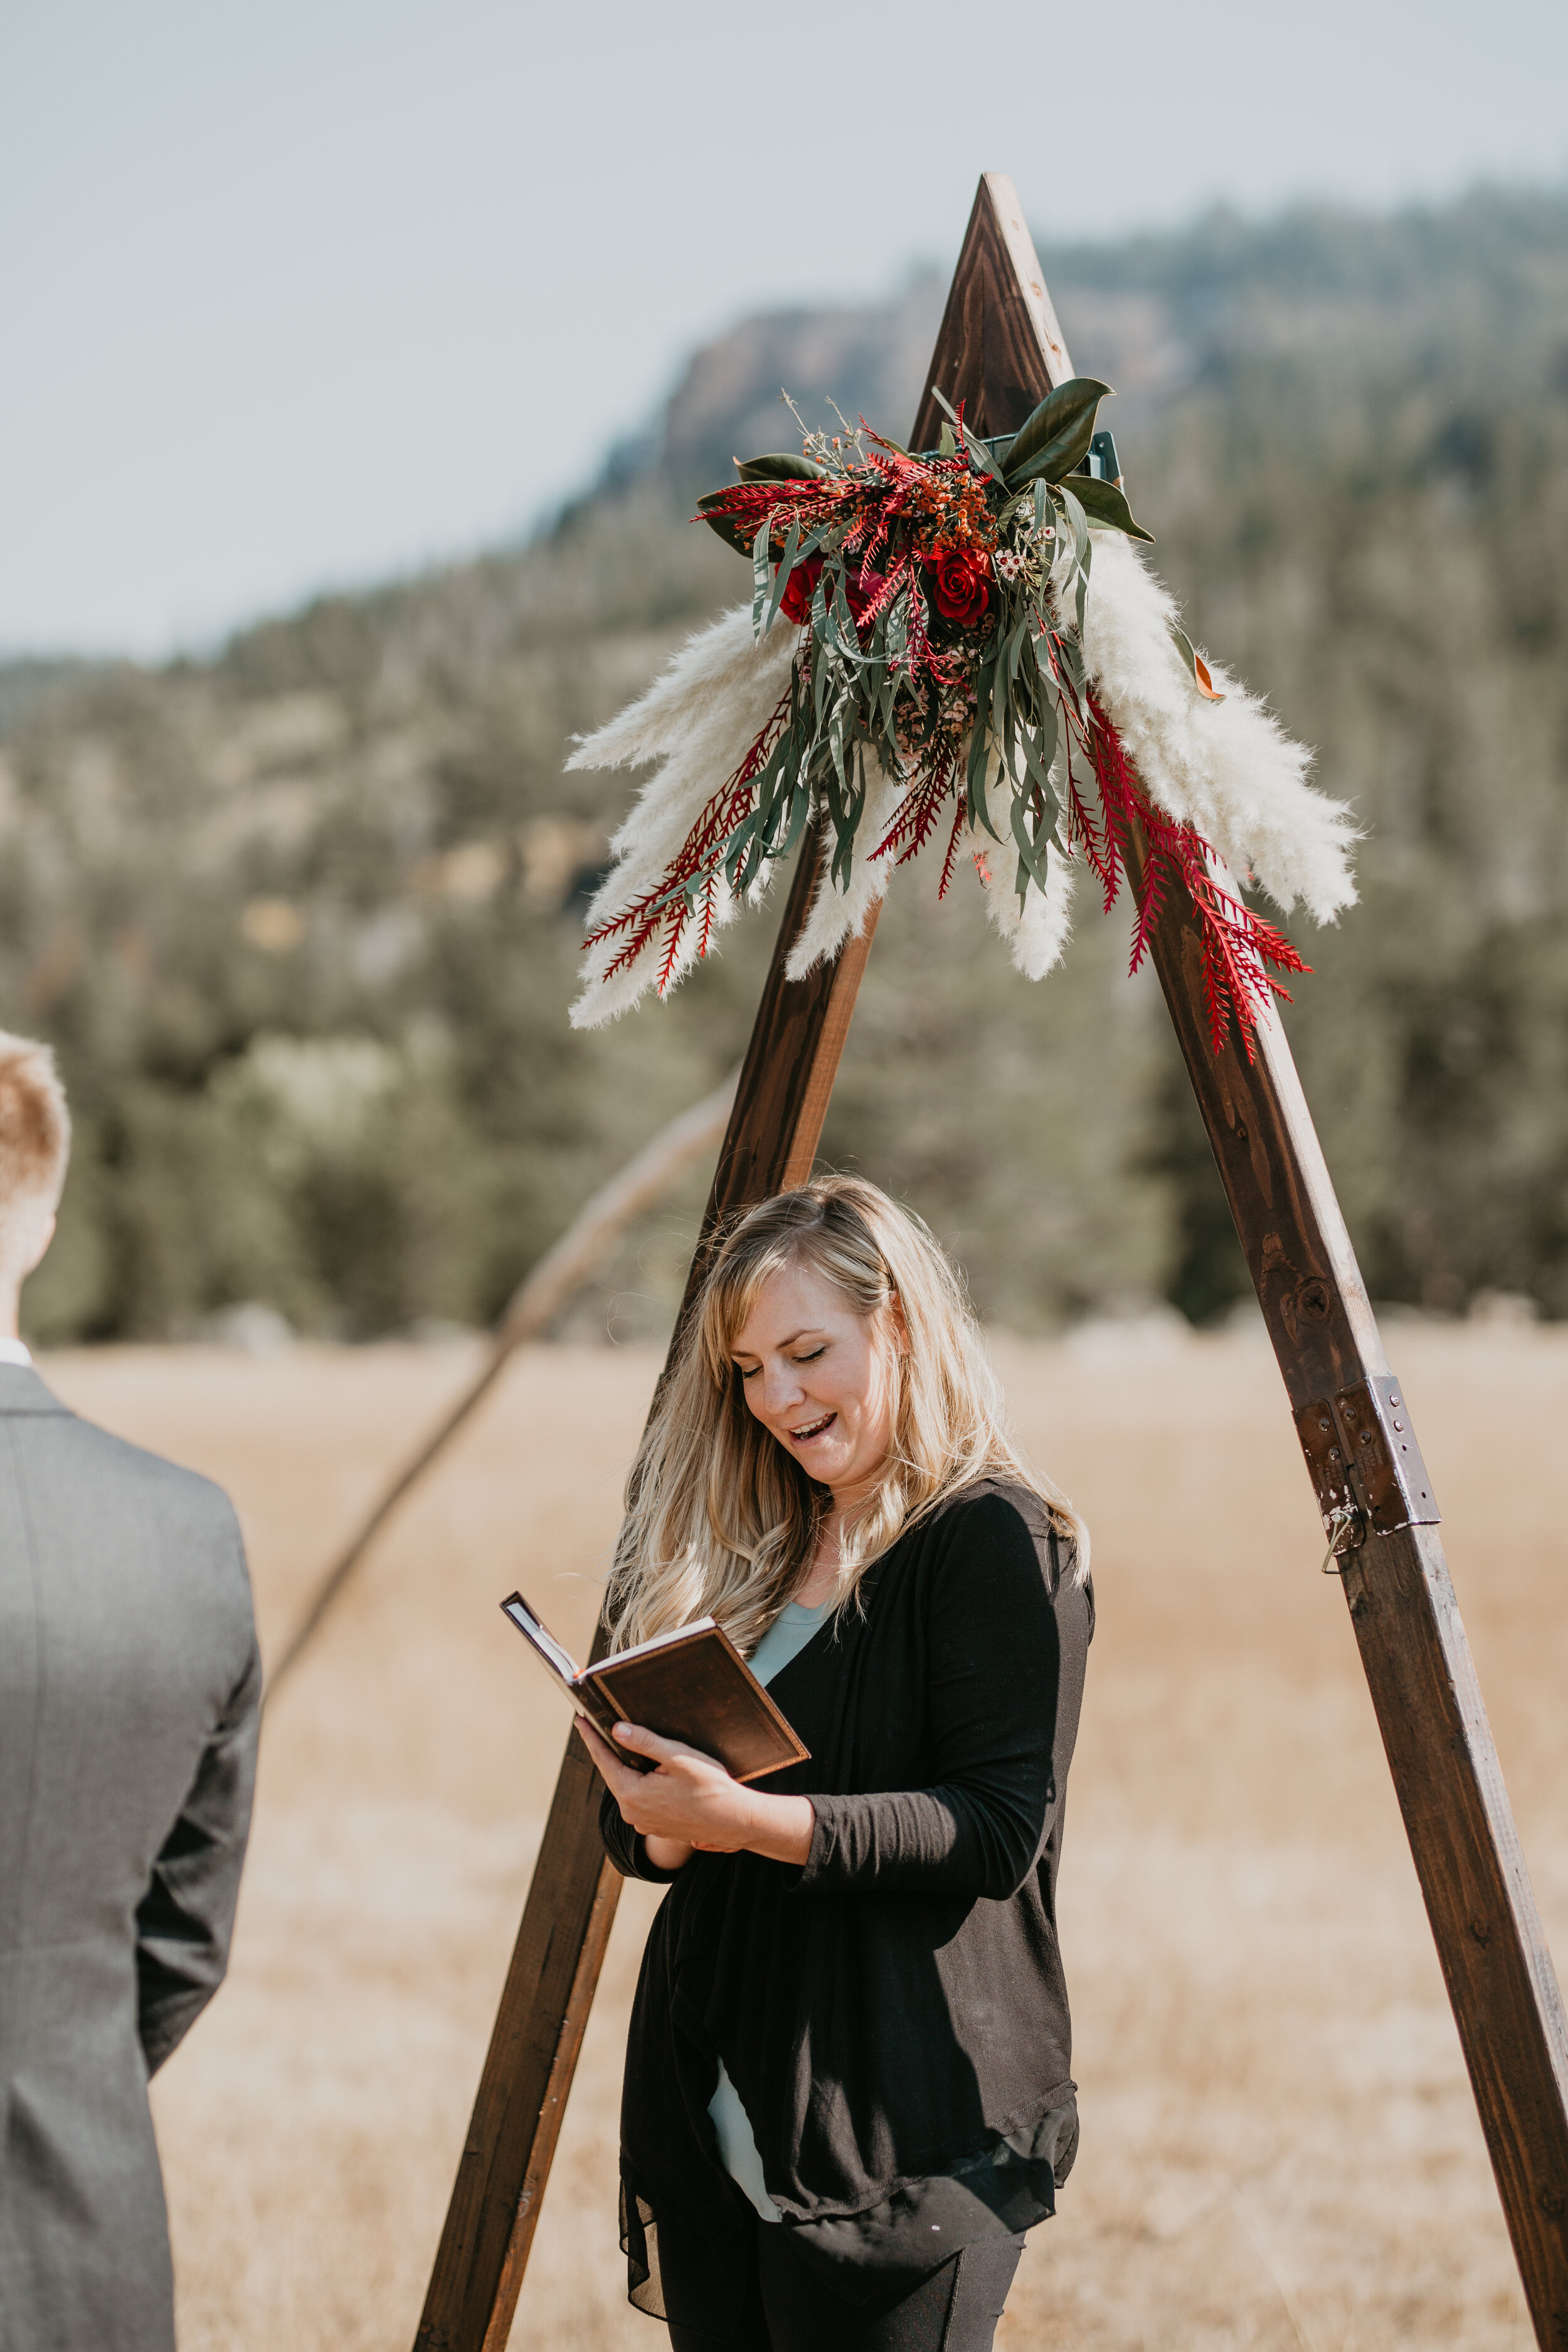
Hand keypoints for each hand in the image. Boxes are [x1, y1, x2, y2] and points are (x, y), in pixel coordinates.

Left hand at [576, 1719, 813, 1870]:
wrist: (734, 1820)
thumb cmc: (710, 1787)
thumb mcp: (677, 1757)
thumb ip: (645, 1743)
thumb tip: (617, 1729)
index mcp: (632, 1794)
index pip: (604, 1759)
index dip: (592, 1737)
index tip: (580, 1720)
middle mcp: (632, 1812)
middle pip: (613, 1773)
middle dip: (607, 1750)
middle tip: (599, 1727)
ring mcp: (643, 1822)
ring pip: (626, 1787)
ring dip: (625, 1767)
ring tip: (623, 1745)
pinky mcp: (655, 1826)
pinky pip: (639, 1799)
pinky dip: (638, 1783)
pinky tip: (646, 1771)